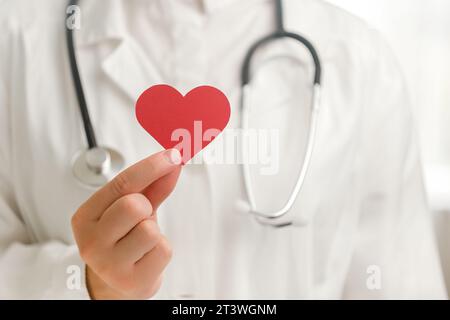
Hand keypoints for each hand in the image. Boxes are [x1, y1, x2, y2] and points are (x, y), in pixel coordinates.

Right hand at [71, 149, 181, 298]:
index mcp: (85, 217)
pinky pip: (163, 250)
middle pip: (133, 205)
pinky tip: (147, 256)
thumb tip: (173, 162)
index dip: (151, 167)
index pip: (121, 183)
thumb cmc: (124, 240)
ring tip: (142, 241)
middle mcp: (91, 241)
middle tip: (141, 217)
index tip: (172, 156)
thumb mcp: (132, 209)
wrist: (118, 282)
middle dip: (146, 206)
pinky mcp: (131, 281)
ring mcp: (109, 264)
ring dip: (154, 232)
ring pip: (150, 230)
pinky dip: (161, 250)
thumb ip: (151, 185)